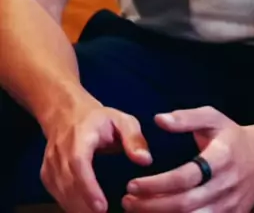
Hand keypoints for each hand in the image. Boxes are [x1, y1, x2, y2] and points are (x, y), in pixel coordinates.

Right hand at [40, 93, 152, 212]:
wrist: (66, 113)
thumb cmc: (99, 119)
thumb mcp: (121, 120)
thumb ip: (134, 139)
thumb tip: (145, 160)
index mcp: (80, 136)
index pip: (79, 163)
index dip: (88, 187)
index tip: (101, 207)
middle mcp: (60, 150)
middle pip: (68, 183)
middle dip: (84, 205)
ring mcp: (50, 163)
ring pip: (60, 192)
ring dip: (77, 208)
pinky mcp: (46, 173)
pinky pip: (56, 194)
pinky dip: (68, 205)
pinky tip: (83, 211)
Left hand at [121, 105, 253, 212]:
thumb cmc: (233, 135)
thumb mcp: (213, 118)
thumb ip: (186, 118)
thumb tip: (158, 120)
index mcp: (220, 157)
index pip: (185, 176)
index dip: (157, 184)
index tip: (132, 183)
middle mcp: (225, 185)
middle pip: (184, 204)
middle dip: (152, 205)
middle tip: (127, 201)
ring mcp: (229, 206)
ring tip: (137, 210)